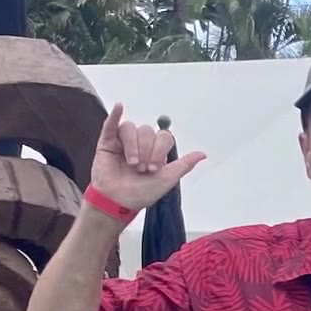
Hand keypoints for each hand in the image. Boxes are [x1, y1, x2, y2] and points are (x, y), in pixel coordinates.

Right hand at [89, 104, 206, 213]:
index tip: (154, 168)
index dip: (160, 150)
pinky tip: (119, 107)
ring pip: (131, 129)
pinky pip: (111, 124)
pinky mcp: (108, 142)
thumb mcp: (167, 179)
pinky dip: (115, 115)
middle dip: (146, 152)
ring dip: (133, 147)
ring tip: (132, 164)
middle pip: (148, 132)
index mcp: (156, 151)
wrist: (118, 202)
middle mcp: (141, 144)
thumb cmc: (141, 193)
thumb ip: (184, 165)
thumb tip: (202, 154)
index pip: (163, 137)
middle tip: (142, 169)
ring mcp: (124, 142)